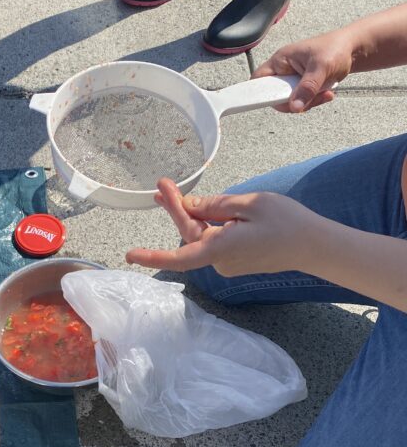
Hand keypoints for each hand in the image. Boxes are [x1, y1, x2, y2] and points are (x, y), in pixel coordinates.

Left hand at [125, 178, 322, 276]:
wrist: (316, 245)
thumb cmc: (287, 223)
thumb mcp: (248, 204)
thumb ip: (214, 205)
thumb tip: (189, 205)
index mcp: (220, 248)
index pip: (179, 255)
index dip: (153, 256)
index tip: (130, 255)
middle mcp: (220, 261)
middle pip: (189, 235)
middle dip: (176, 209)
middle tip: (162, 184)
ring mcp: (228, 262)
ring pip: (201, 236)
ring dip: (192, 214)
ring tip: (172, 191)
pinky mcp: (236, 259)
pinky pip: (214, 239)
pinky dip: (208, 223)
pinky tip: (208, 207)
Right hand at [253, 28, 356, 112]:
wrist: (353, 50)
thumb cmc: (336, 49)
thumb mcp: (321, 67)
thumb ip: (307, 88)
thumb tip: (295, 107)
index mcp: (281, 60)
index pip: (258, 79)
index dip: (259, 93)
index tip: (274, 100)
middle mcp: (283, 71)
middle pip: (274, 96)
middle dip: (293, 101)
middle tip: (309, 98)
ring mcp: (293, 80)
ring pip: (290, 102)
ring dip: (307, 103)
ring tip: (325, 93)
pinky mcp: (302, 87)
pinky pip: (302, 102)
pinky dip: (314, 102)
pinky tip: (327, 93)